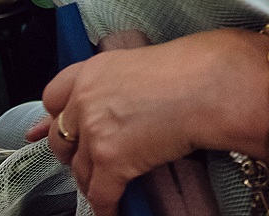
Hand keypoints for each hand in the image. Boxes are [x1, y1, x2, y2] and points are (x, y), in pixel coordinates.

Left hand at [36, 29, 268, 215]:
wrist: (214, 84)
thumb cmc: (195, 68)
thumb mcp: (145, 66)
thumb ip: (115, 86)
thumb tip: (81, 112)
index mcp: (93, 69)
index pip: (53, 97)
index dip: (61, 117)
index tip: (61, 130)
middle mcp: (85, 98)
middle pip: (62, 138)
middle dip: (78, 152)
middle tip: (100, 157)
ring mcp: (95, 131)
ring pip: (80, 171)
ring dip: (97, 180)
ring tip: (118, 182)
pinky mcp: (110, 161)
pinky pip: (100, 196)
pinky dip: (110, 206)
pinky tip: (120, 207)